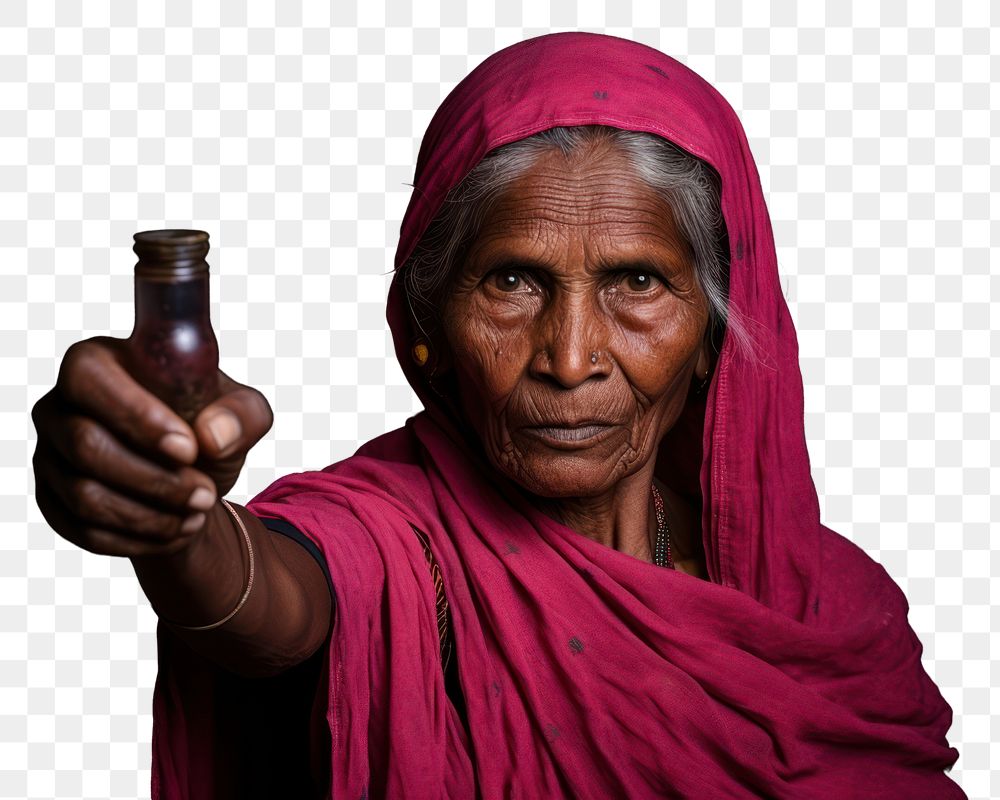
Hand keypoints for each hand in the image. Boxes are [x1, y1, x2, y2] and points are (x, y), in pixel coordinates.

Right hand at [31, 335, 272, 557]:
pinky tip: (176, 531)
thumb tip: (213, 435)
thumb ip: (241, 414)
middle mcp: (60, 406)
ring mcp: (50, 455)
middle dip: (155, 480)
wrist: (193, 477)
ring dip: (151, 515)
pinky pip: (83, 531)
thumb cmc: (209, 429)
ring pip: (84, 495)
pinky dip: (138, 539)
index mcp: (98, 362)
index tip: (188, 449)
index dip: (135, 416)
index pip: (90, 378)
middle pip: (85, 445)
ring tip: (198, 512)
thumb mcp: (242, 414)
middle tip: (205, 494)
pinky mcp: (52, 500)